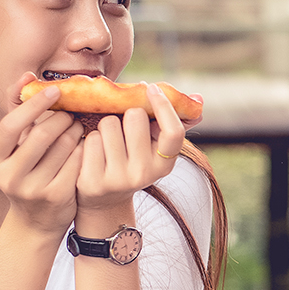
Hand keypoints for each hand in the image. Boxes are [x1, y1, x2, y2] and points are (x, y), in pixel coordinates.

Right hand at [0, 75, 84, 234]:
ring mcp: (33, 189)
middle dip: (62, 118)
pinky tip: (85, 146)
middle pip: (42, 134)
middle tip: (72, 113)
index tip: (55, 91)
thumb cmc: (27, 171)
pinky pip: (77, 161)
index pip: (11, 125)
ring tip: (78, 127)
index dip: (33, 105)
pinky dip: (83, 149)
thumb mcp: (15, 147)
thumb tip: (27, 76)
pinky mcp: (57, 197)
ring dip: (76, 131)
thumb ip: (18, 110)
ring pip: (63, 146)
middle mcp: (9, 176)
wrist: (36, 220)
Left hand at [76, 82, 187, 213]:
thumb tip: (199, 98)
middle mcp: (144, 173)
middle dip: (126, 114)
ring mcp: (118, 178)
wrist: (104, 200)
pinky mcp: (93, 180)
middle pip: (135, 115)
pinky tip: (93, 153)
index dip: (164, 106)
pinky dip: (89, 139)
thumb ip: (173, 123)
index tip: (152, 89)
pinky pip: (91, 139)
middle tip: (123, 129)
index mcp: (164, 164)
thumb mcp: (154, 149)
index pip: (173, 132)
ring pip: (109, 123)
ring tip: (108, 142)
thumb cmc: (132, 161)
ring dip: (105, 126)